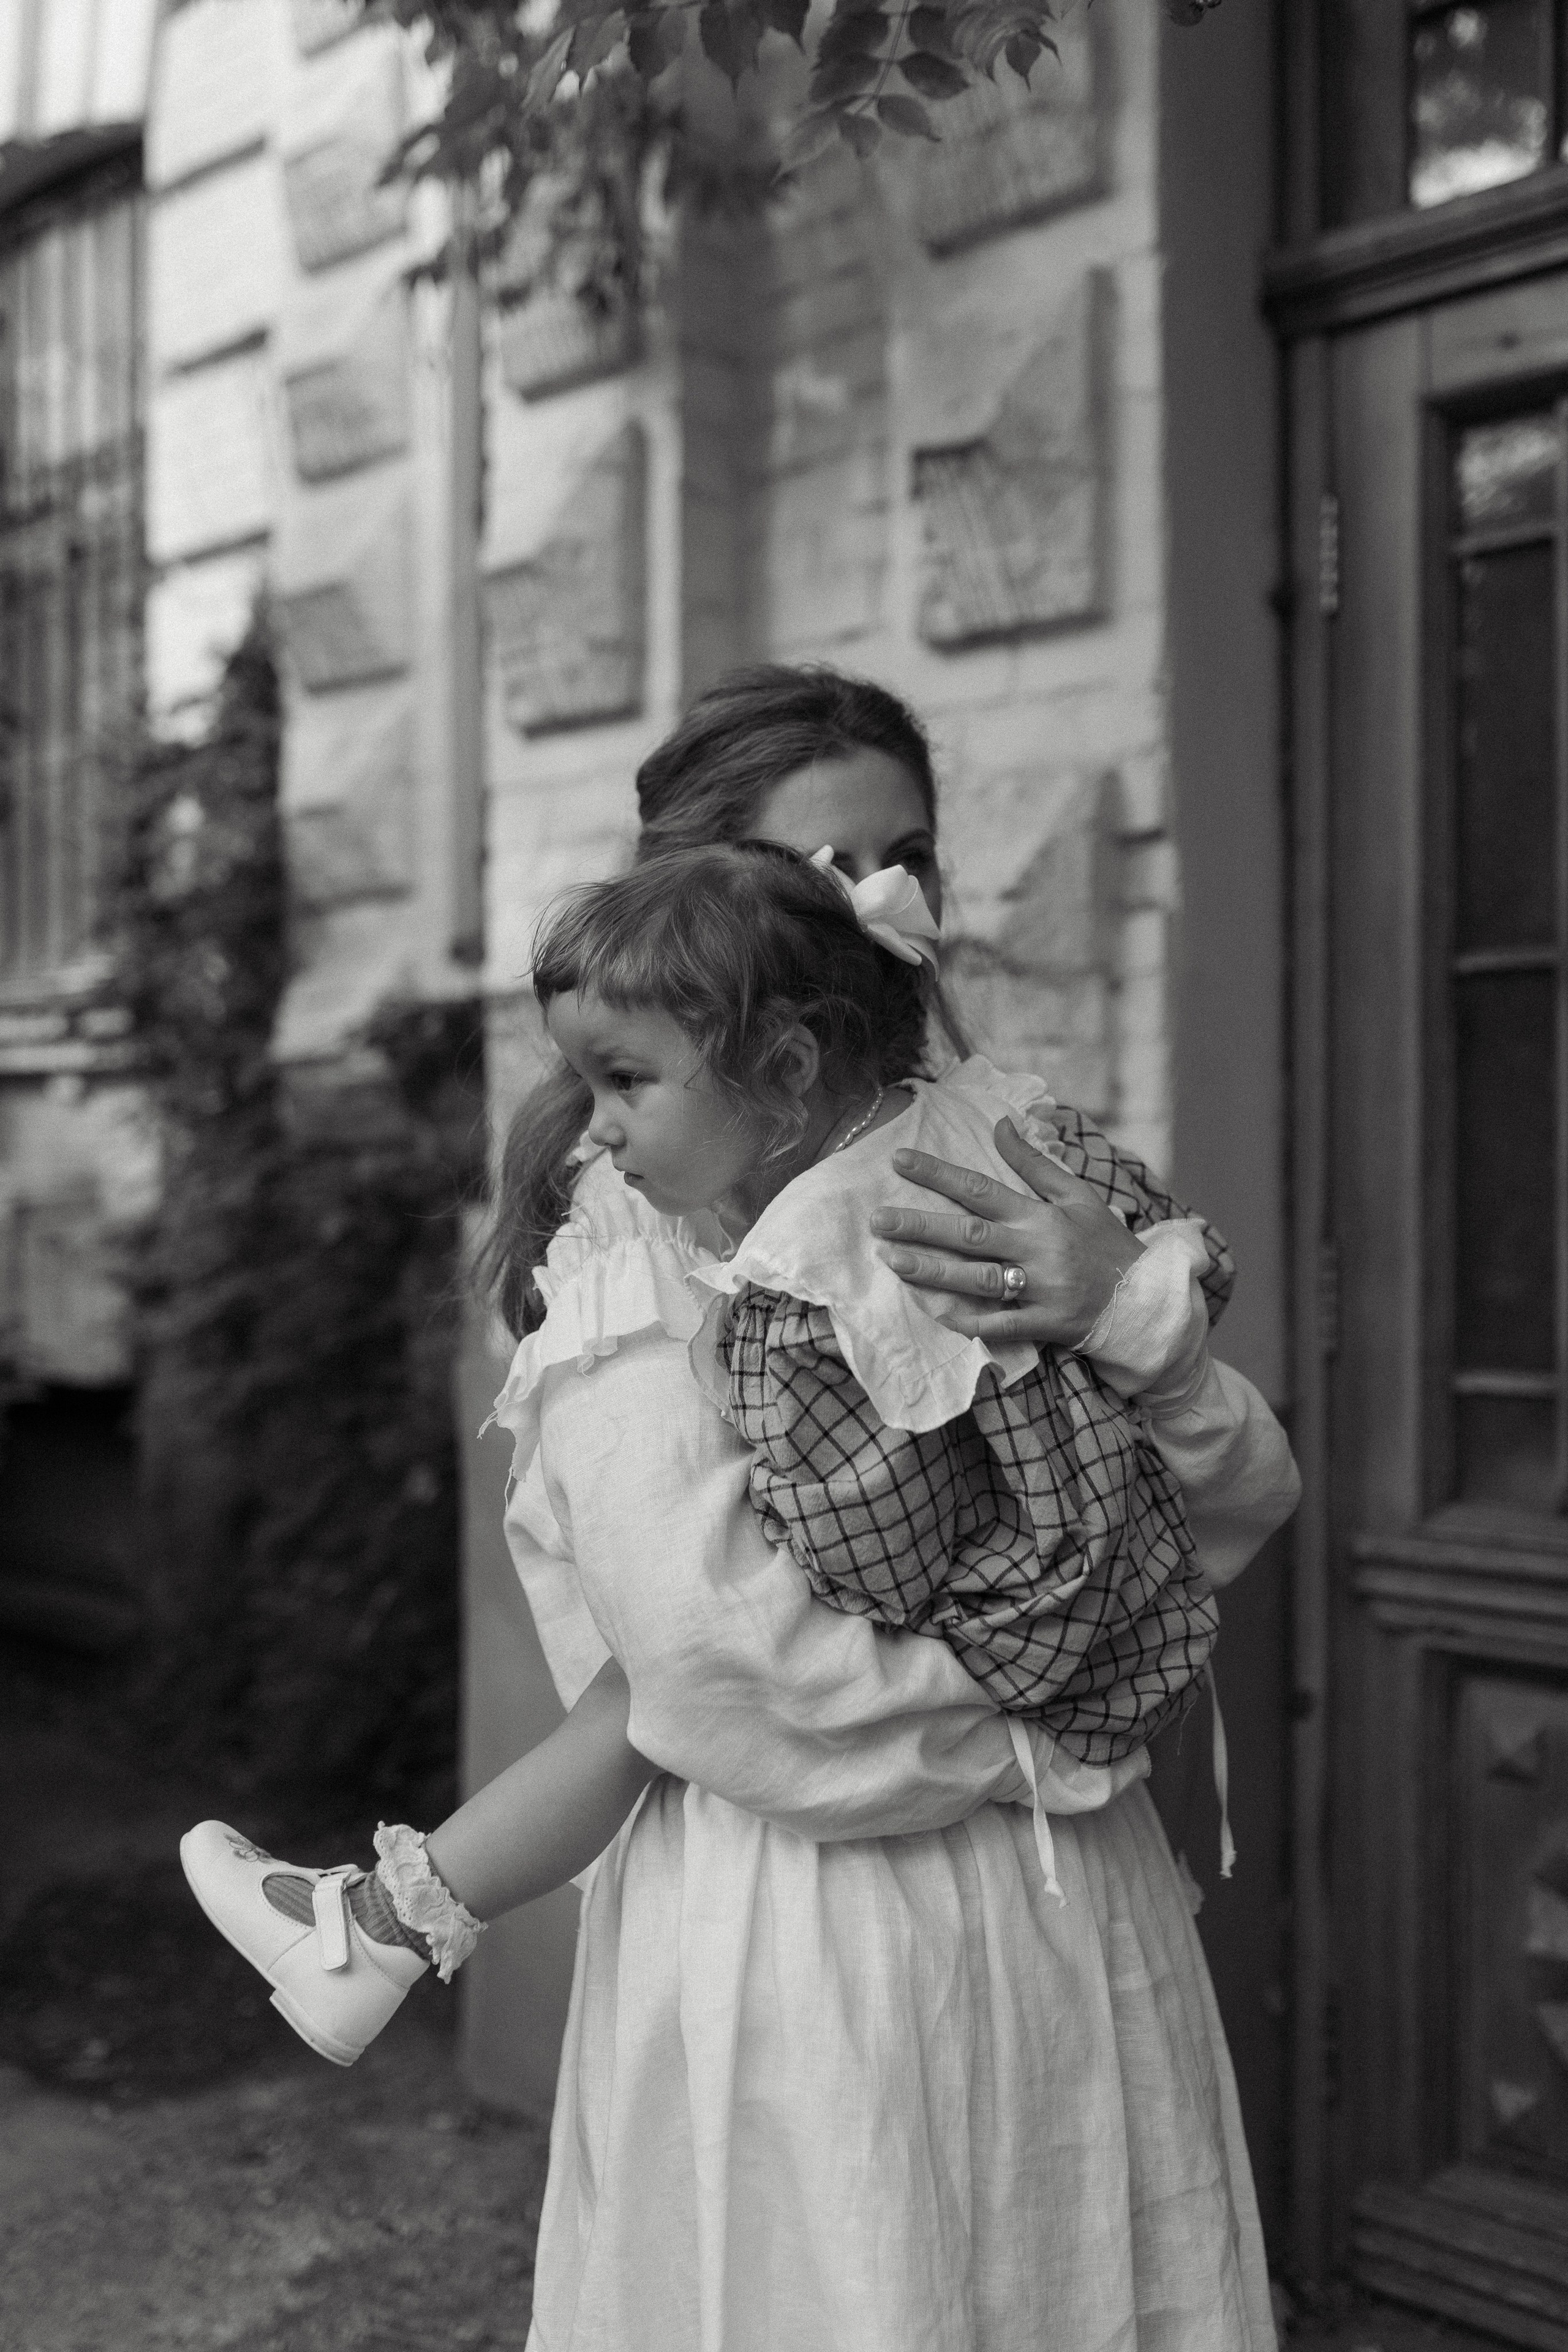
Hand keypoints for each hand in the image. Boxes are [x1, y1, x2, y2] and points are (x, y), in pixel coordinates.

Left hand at [869, 1117, 1141, 1346]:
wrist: (1145, 1298)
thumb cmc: (1105, 1243)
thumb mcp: (1077, 1195)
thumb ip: (1035, 1163)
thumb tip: (1001, 1124)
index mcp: (1041, 1216)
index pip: (981, 1189)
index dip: (939, 1174)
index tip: (900, 1160)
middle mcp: (1037, 1251)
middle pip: (970, 1235)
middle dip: (921, 1226)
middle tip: (877, 1220)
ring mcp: (1041, 1290)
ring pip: (977, 1280)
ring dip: (932, 1271)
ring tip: (891, 1260)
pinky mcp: (1045, 1325)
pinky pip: (999, 1326)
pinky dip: (968, 1321)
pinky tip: (933, 1312)